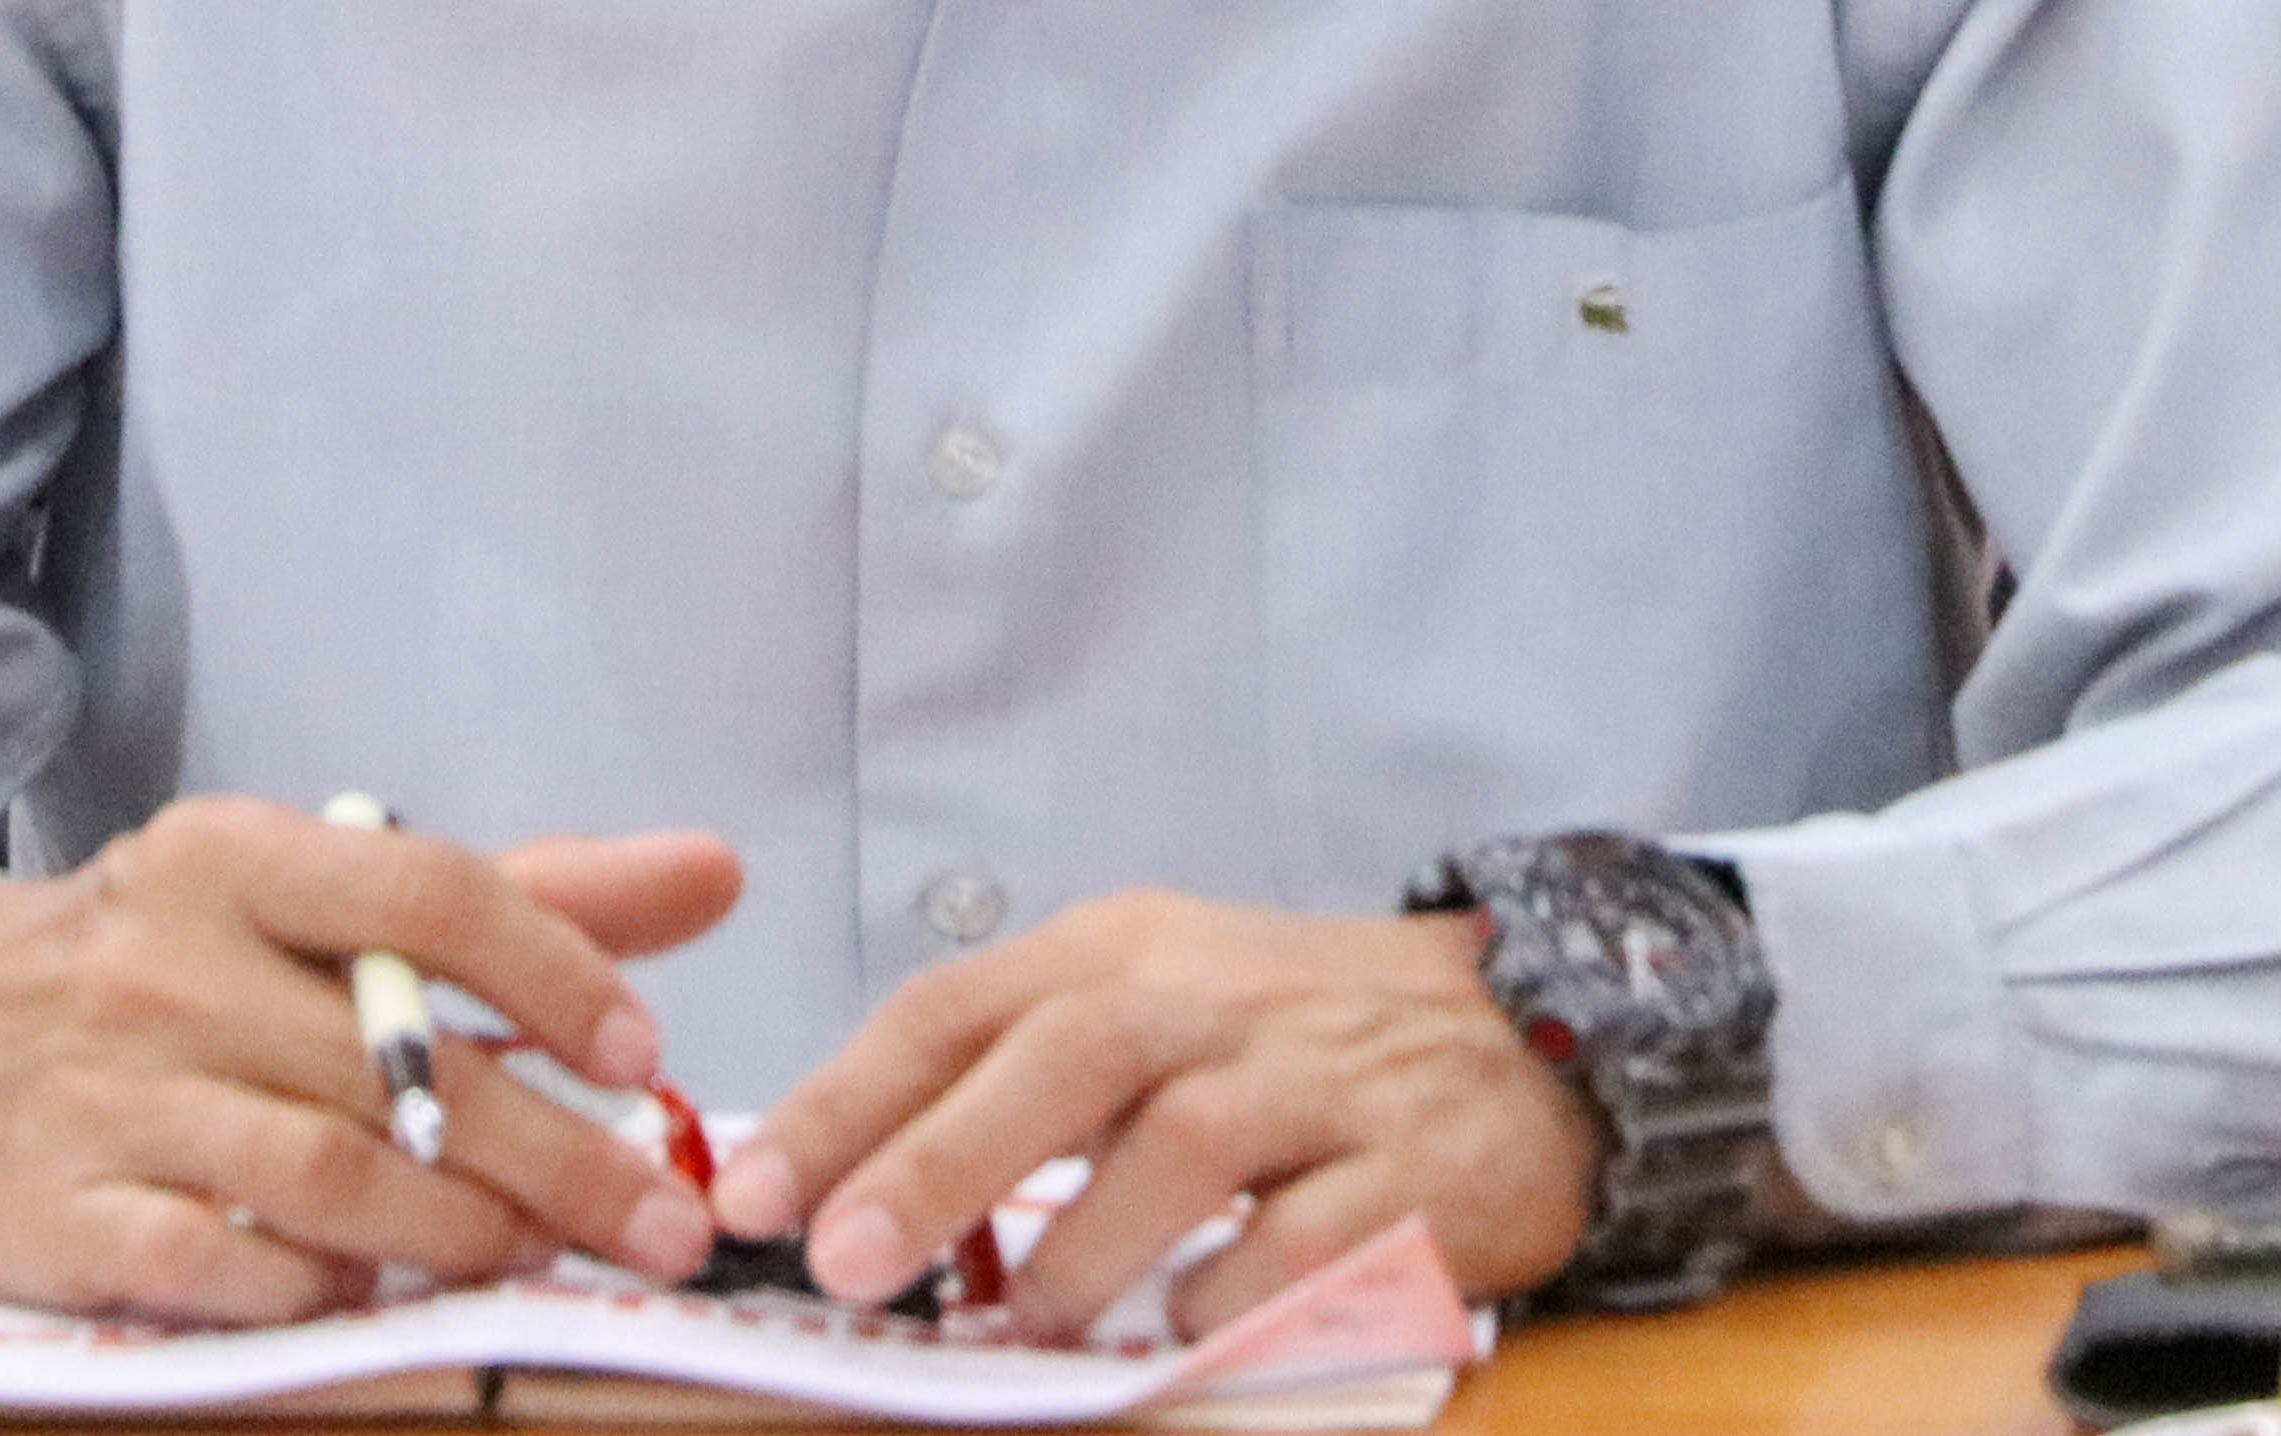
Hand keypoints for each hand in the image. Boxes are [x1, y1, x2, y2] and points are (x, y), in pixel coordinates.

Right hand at [0, 799, 741, 1321]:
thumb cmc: (163, 963)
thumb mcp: (317, 896)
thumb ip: (523, 894)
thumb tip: (716, 874)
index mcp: (233, 857)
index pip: (423, 892)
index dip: (551, 972)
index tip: (639, 1051)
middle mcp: (162, 961)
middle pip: (396, 1068)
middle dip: (550, 1156)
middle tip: (655, 1224)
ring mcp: (103, 1096)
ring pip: (322, 1176)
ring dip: (456, 1231)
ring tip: (538, 1262)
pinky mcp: (55, 1219)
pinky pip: (218, 1269)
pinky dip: (318, 1289)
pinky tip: (379, 1292)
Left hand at [716, 894, 1595, 1337]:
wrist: (1531, 1029)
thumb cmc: (1294, 1038)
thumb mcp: (1149, 1005)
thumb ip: (1012, 1075)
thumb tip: (844, 1182)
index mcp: (1122, 953)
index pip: (957, 1008)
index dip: (847, 1101)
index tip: (749, 1193)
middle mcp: (1214, 1000)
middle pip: (1066, 1057)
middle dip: (939, 1161)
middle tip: (843, 1261)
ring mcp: (1323, 1081)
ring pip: (1187, 1143)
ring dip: (1084, 1242)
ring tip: (1013, 1318)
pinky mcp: (1419, 1170)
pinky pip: (1313, 1236)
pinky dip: (1234, 1290)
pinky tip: (1183, 1327)